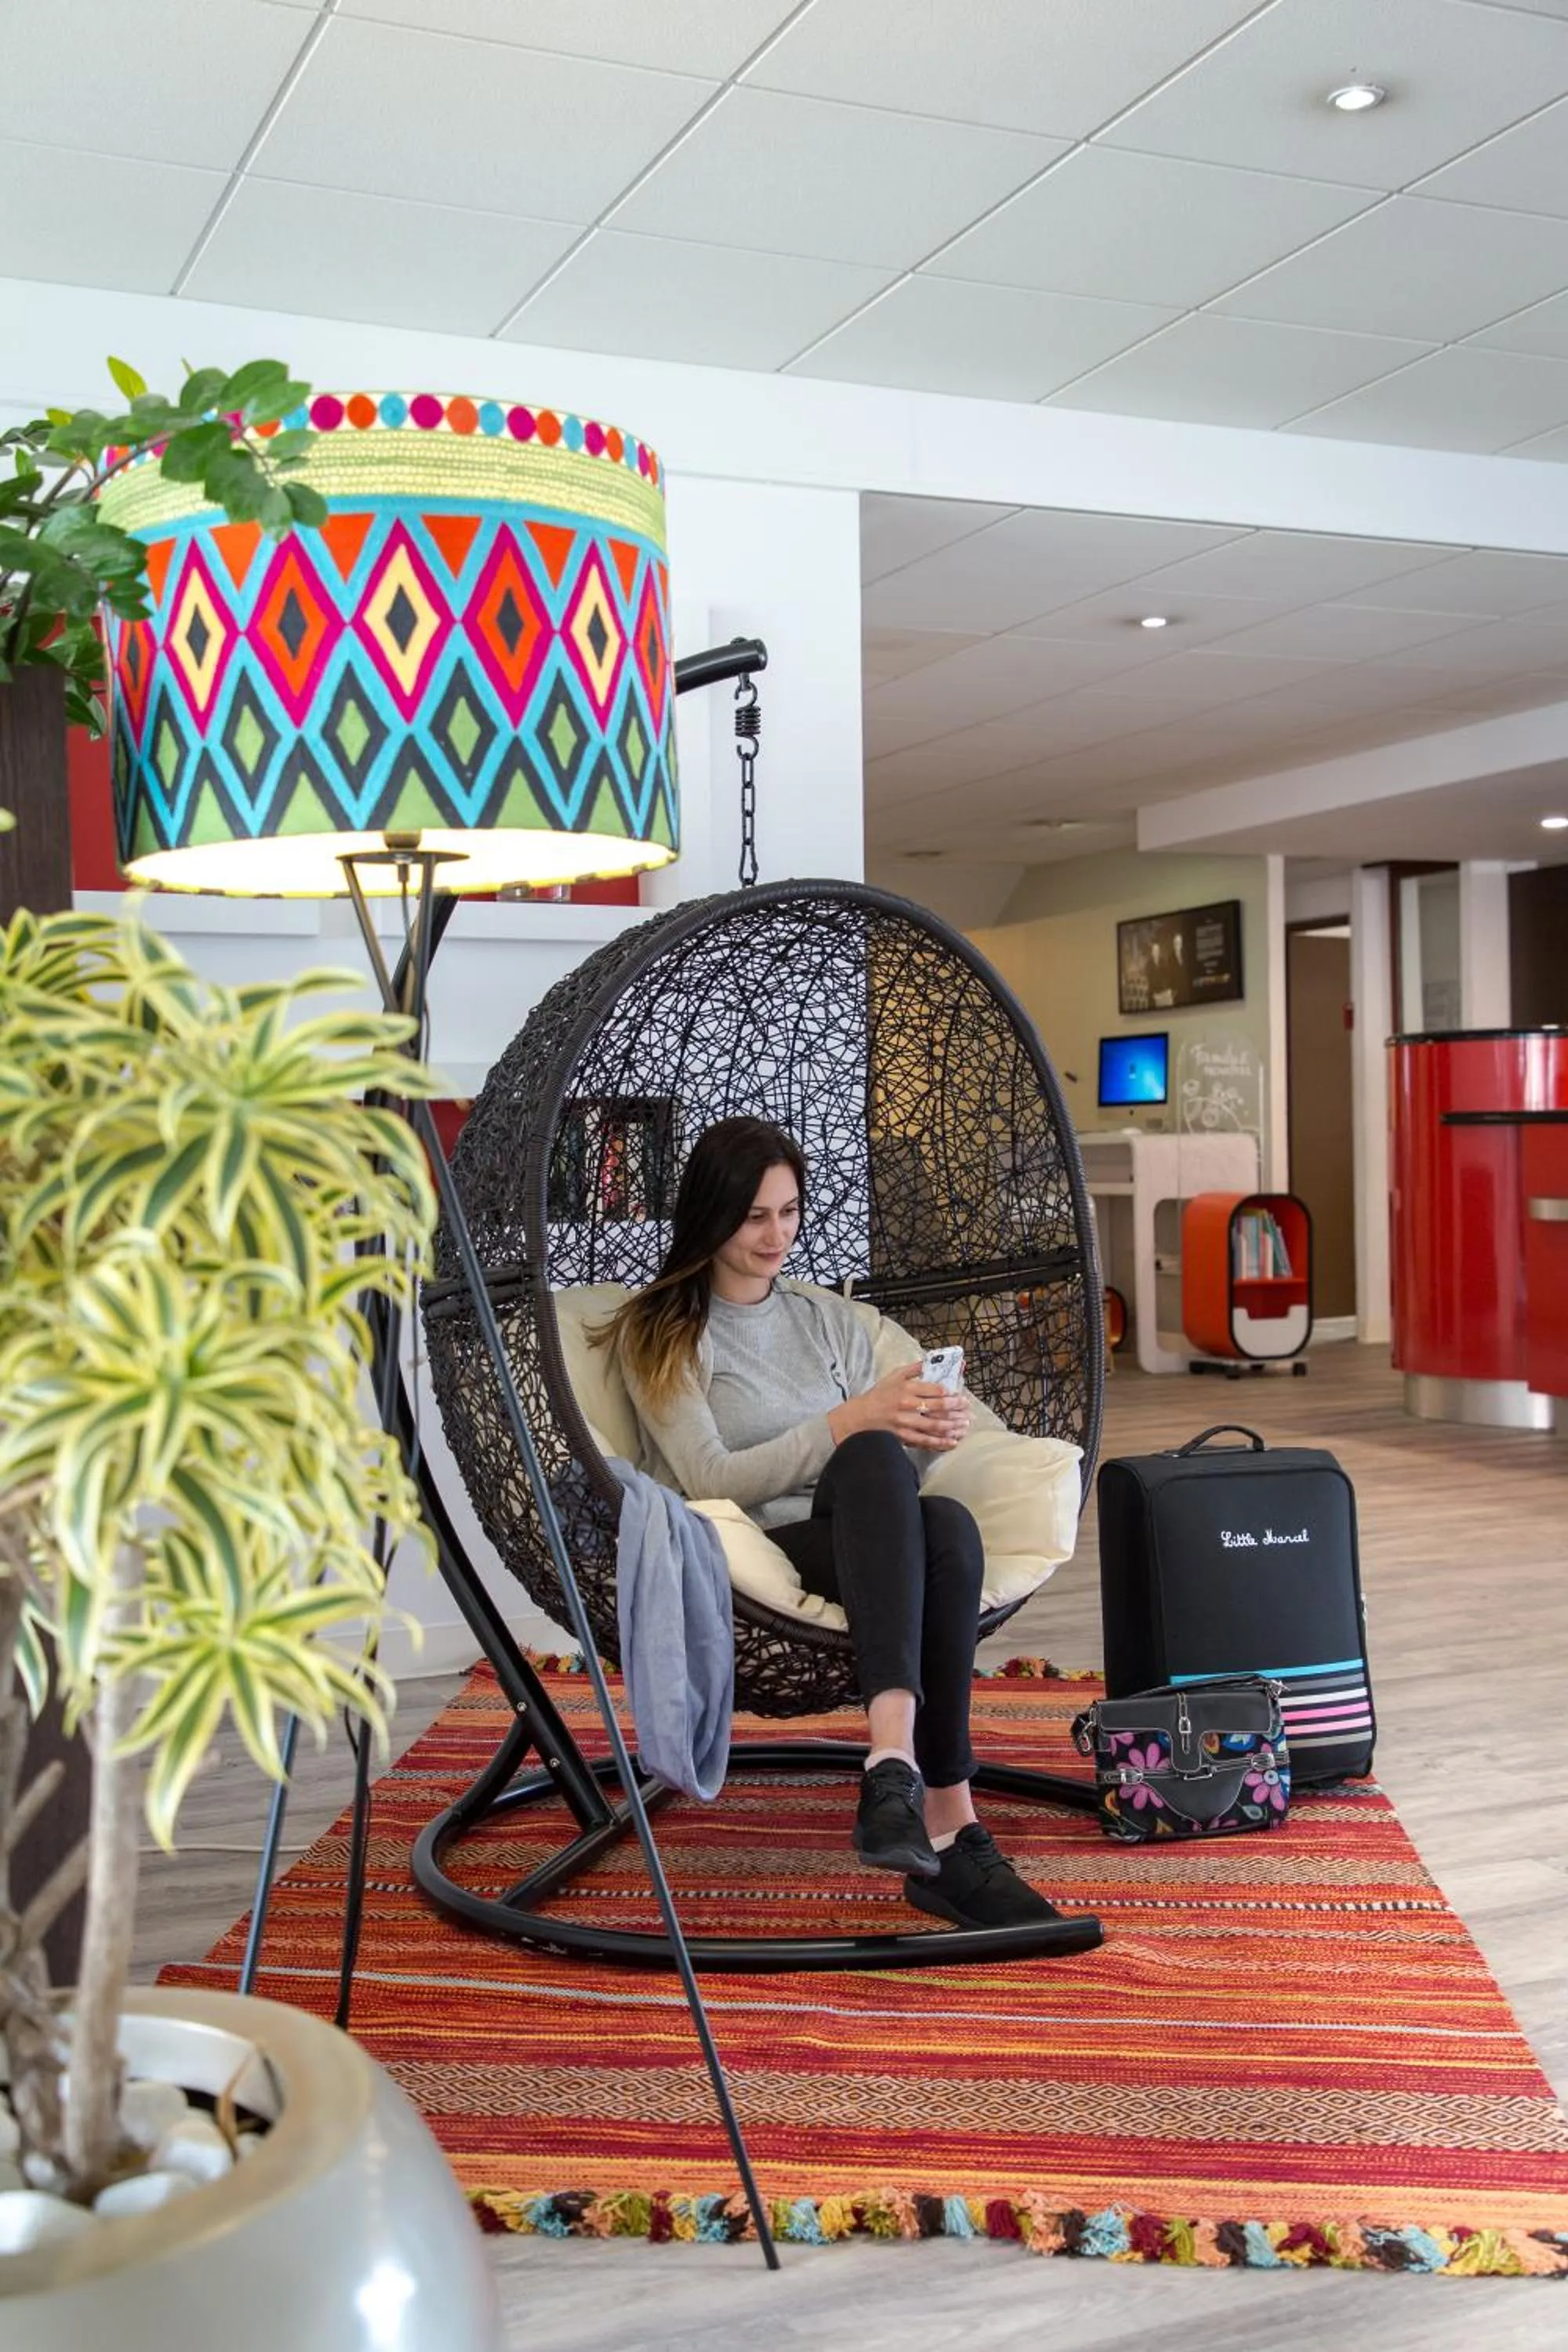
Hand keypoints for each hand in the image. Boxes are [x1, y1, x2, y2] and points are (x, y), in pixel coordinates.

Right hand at [830, 1362, 970, 1451]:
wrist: (860, 1416)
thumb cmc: (880, 1394)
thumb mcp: (895, 1375)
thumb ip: (914, 1368)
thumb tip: (933, 1361)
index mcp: (906, 1388)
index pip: (934, 1390)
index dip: (951, 1393)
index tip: (961, 1395)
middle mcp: (907, 1405)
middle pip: (937, 1408)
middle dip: (956, 1408)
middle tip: (967, 1409)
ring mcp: (905, 1423)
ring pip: (934, 1426)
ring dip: (953, 1426)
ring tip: (964, 1425)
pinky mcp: (904, 1437)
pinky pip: (926, 1441)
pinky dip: (941, 1442)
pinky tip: (953, 1441)